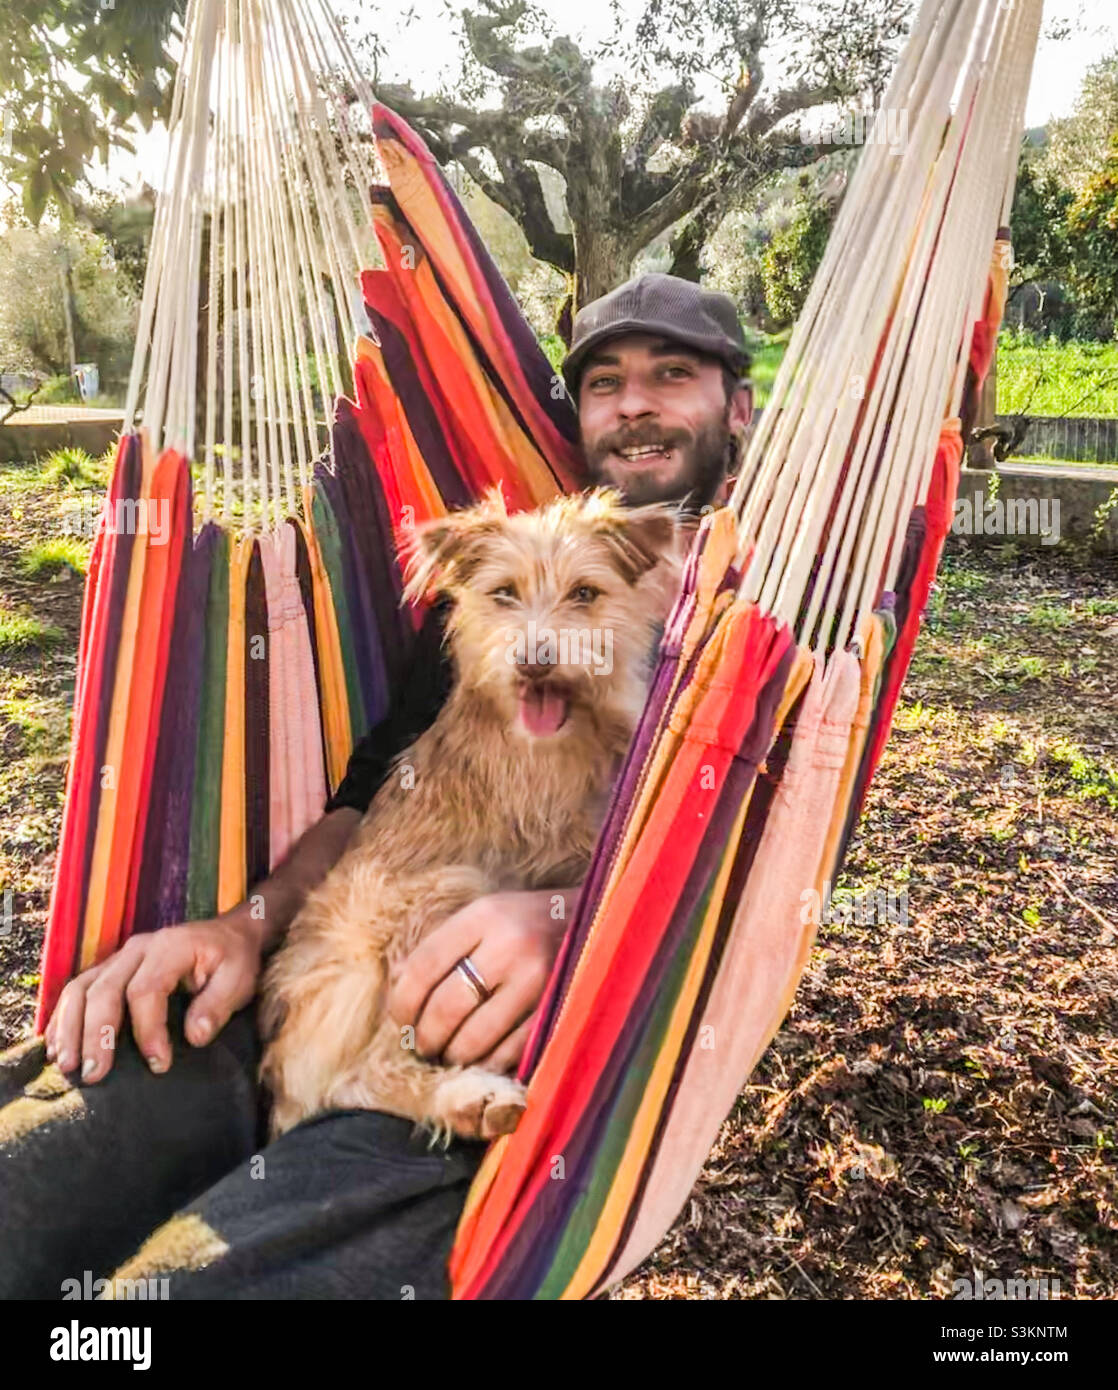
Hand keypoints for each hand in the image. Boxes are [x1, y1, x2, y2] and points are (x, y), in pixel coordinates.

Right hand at [43, 912, 264, 1083]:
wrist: (230, 934)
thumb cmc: (234, 959)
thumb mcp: (240, 978)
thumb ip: (218, 1005)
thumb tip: (195, 1037)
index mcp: (170, 947)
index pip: (145, 990)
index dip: (147, 1030)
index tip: (159, 1064)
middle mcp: (137, 949)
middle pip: (104, 990)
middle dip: (96, 1036)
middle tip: (94, 1076)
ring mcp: (120, 957)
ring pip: (81, 989)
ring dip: (69, 1028)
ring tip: (66, 1066)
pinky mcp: (110, 969)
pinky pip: (77, 990)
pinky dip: (63, 1018)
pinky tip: (56, 1046)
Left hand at [387, 887, 577, 1075]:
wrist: (599, 921)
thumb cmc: (526, 922)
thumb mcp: (483, 917)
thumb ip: (441, 945)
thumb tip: (397, 985)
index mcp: (485, 915)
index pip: (424, 965)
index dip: (402, 1002)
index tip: (400, 1021)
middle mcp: (511, 944)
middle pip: (447, 1007)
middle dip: (426, 1037)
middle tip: (422, 1047)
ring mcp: (539, 980)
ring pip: (476, 1038)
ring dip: (453, 1056)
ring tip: (448, 1055)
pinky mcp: (559, 1010)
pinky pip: (510, 1053)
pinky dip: (488, 1065)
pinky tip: (482, 1060)